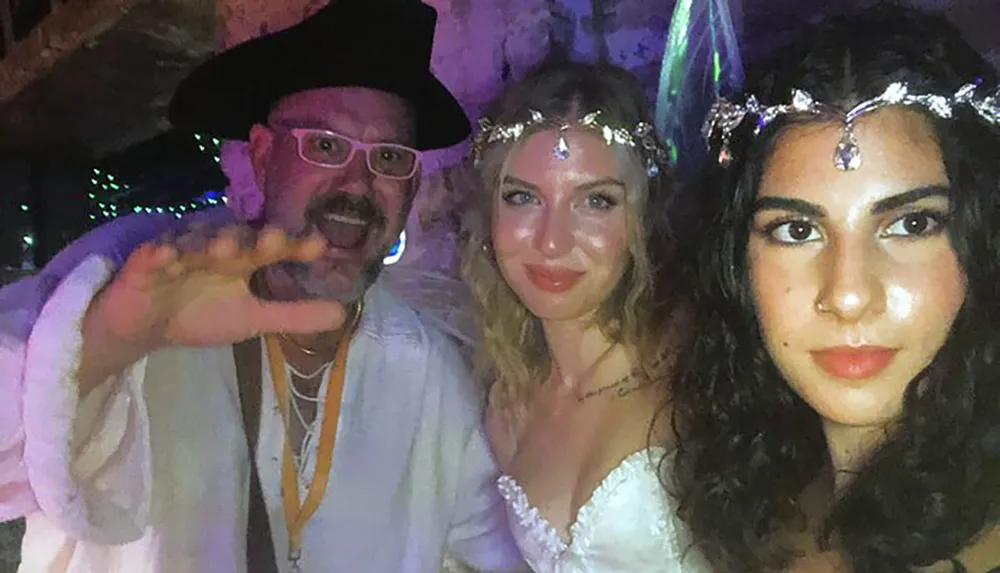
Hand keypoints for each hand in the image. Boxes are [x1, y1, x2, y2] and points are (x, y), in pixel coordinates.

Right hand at [77, 224, 344, 392]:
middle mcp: (214, 248)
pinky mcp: (143, 264)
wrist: (143, 328)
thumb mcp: (251, 319)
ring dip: (210, 243)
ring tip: (225, 249)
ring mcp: (179, 253)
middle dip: (254, 238)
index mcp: (242, 259)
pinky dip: (160, 254)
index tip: (318, 245)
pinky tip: (166, 256)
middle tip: (274, 240)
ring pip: (196, 242)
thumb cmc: (199, 315)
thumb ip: (292, 316)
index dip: (293, 244)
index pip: (272, 246)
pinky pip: (152, 256)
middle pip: (237, 237)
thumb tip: (342, 315)